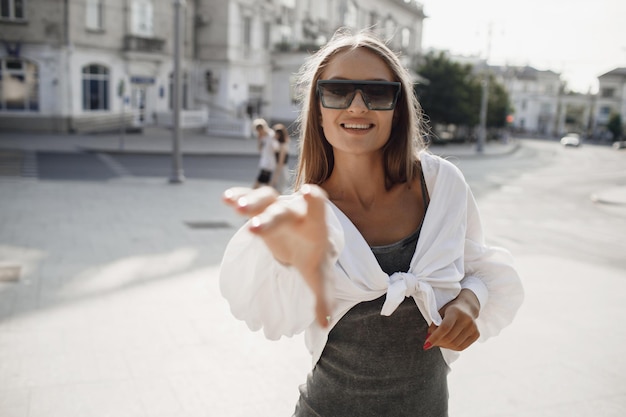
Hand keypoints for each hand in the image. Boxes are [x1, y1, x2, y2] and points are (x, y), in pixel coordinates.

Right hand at [222, 184, 332, 326]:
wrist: (305, 239)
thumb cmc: (313, 256)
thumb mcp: (319, 277)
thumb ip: (323, 299)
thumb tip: (324, 324)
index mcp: (314, 225)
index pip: (318, 207)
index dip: (314, 200)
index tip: (309, 193)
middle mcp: (295, 212)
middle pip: (282, 212)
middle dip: (269, 219)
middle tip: (253, 229)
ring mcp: (276, 207)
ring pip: (264, 198)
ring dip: (250, 201)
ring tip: (234, 206)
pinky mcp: (260, 208)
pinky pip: (248, 199)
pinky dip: (238, 197)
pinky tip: (226, 198)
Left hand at [424, 289, 479, 350]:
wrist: (467, 307)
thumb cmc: (450, 309)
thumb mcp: (440, 312)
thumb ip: (434, 325)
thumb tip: (429, 340)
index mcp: (455, 311)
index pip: (444, 328)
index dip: (434, 338)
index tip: (426, 345)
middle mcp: (466, 319)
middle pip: (449, 338)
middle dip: (437, 342)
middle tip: (431, 342)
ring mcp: (473, 327)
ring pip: (455, 345)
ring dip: (444, 346)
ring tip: (439, 341)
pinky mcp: (476, 334)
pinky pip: (461, 347)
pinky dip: (452, 347)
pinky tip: (447, 343)